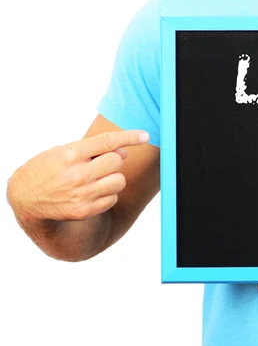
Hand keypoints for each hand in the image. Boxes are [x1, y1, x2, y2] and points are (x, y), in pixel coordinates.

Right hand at [7, 130, 148, 222]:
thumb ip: (92, 150)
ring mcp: (82, 194)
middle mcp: (77, 174)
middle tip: (102, 163)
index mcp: (71, 154)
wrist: (25, 197)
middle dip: (114, 160)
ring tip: (97, 178)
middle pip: (117, 162)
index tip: (144, 135)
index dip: (129, 137)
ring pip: (119, 181)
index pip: (107, 142)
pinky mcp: (85, 210)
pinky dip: (108, 194)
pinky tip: (92, 192)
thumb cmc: (48, 169)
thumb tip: (123, 152)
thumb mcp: (63, 151)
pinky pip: (113, 198)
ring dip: (113, 178)